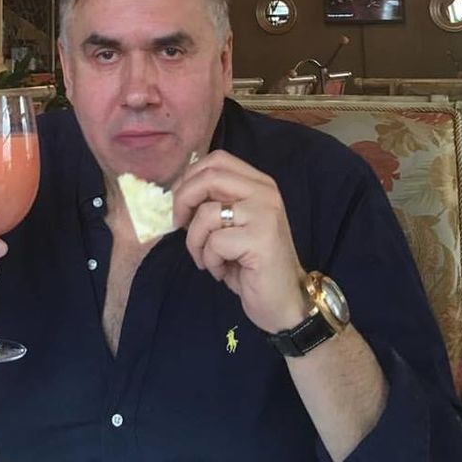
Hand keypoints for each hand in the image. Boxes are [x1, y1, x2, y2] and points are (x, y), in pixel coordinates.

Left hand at [173, 150, 309, 332]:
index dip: (189, 178)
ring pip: (206, 213)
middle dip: (183, 200)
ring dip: (195, 241)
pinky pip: (214, 242)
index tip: (180, 203)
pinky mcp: (260, 239)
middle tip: (179, 225)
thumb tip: (177, 193)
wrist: (284, 301)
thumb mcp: (231, 225)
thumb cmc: (252, 264)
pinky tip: (222, 271)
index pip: (217, 160)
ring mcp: (265, 214)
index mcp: (259, 184)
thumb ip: (214, 203)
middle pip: (209, 177)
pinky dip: (209, 260)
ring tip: (208, 259)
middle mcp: (265, 193)